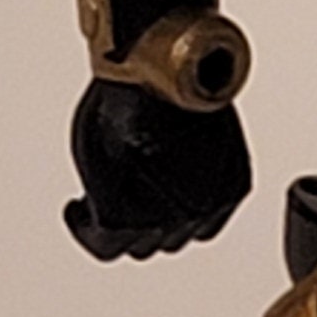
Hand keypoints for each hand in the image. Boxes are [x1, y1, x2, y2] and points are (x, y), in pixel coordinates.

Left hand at [65, 81, 251, 258]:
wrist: (169, 68)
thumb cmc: (125, 101)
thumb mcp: (90, 155)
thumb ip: (99, 199)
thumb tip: (102, 219)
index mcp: (131, 212)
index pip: (107, 248)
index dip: (86, 231)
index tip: (81, 213)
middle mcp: (174, 215)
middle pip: (145, 247)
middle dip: (126, 226)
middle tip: (116, 200)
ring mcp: (209, 204)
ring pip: (179, 238)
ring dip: (161, 222)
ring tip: (147, 191)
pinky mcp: (235, 188)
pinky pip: (211, 222)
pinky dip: (194, 212)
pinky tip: (177, 187)